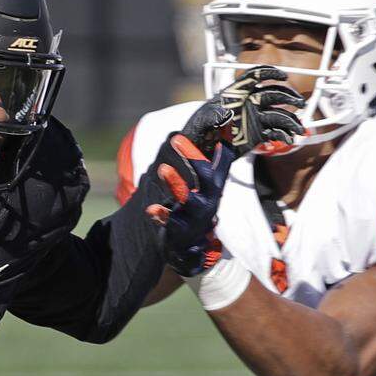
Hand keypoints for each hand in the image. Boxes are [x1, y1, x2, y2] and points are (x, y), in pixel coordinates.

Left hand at [145, 135, 236, 276]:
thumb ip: (214, 161)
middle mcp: (208, 201)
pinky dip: (161, 215)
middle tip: (176, 138)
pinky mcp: (178, 231)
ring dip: (176, 183)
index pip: (222, 164)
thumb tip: (224, 127)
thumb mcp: (207, 187)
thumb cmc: (196, 210)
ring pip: (189, 200)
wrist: (189, 251)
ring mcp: (194, 217)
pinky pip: (170, 223)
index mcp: (214, 188)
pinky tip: (151, 210)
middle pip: (207, 177)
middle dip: (193, 157)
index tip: (223, 124)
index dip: (224, 146)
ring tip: (162, 169)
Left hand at [183, 66, 305, 155]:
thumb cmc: (199, 130)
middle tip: (299, 102)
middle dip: (288, 96)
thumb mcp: (204, 119)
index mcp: (236, 95)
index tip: (282, 75)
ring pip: (278, 115)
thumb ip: (215, 114)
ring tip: (299, 130)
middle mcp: (248, 104)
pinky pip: (275, 132)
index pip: (254, 77)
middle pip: (273, 94)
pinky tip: (288, 139)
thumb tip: (226, 113)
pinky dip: (283, 135)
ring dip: (291, 120)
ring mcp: (254, 119)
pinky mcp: (257, 134)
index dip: (269, 73)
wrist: (201, 149)